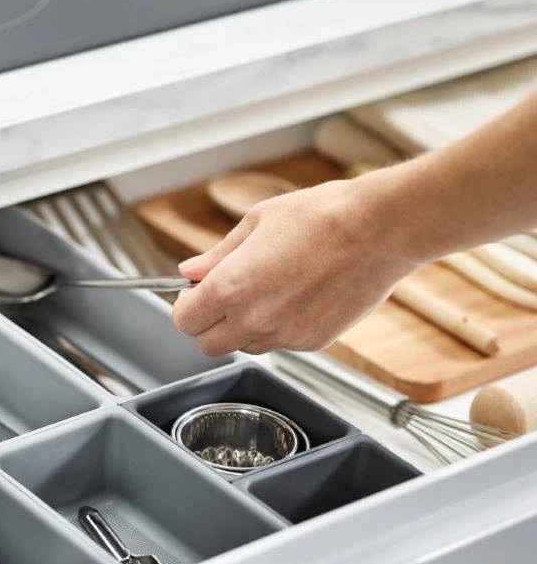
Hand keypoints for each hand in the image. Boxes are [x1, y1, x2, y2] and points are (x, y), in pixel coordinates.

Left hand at [172, 179, 421, 355]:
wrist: (378, 230)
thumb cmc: (321, 217)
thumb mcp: (256, 223)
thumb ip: (217, 256)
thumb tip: (190, 270)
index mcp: (230, 288)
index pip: (184, 321)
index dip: (185, 306)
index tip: (193, 293)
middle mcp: (254, 320)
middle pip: (208, 345)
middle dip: (208, 324)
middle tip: (223, 297)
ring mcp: (284, 336)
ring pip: (244, 347)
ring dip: (242, 328)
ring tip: (266, 291)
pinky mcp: (312, 343)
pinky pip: (280, 344)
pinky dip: (278, 329)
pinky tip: (295, 297)